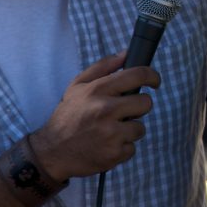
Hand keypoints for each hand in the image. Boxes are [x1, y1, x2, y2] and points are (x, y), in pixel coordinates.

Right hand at [29, 51, 160, 179]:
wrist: (52, 152)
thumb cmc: (68, 115)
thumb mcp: (77, 86)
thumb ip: (103, 66)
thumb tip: (126, 53)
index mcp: (98, 90)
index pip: (137, 75)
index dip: (152, 76)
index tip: (154, 81)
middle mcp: (105, 110)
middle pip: (145, 103)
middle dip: (138, 107)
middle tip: (124, 112)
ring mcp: (111, 133)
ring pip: (140, 128)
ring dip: (129, 130)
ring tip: (110, 131)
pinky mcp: (114, 154)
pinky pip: (132, 148)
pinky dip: (122, 148)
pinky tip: (107, 145)